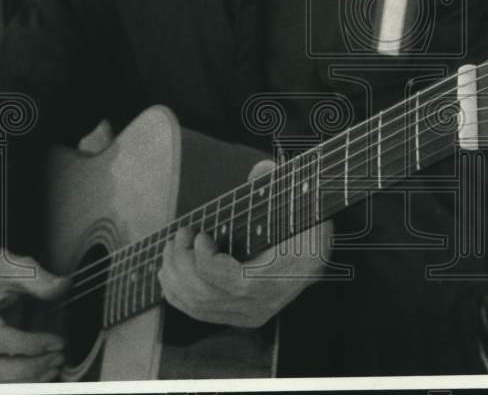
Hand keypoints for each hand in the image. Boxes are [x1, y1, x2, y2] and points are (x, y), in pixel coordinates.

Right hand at [0, 251, 68, 382]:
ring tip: (53, 369)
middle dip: (28, 368)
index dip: (30, 345)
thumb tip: (63, 285)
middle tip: (58, 359)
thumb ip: (38, 277)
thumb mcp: (18, 266)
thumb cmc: (0, 272)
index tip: (58, 342)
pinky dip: (11, 386)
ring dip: (22, 382)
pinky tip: (37, 379)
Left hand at [158, 160, 331, 327]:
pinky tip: (171, 269)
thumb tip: (261, 170)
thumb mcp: (300, 203)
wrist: (315, 253)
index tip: (200, 234)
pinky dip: (178, 292)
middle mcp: (261, 306)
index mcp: (278, 280)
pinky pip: (199, 312)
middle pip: (205, 296)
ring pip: (197, 306)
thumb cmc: (304, 224)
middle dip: (181, 263)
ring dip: (174, 276)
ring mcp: (248, 315)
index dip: (205, 260)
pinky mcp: (238, 317)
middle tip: (179, 235)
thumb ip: (280, 186)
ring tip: (172, 247)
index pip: (231, 282)